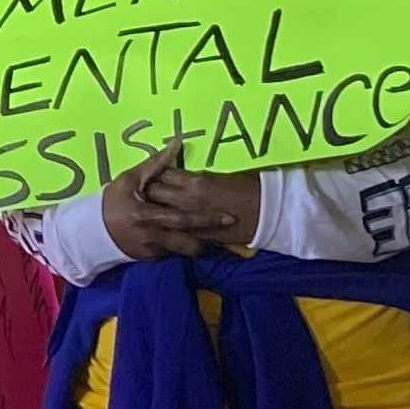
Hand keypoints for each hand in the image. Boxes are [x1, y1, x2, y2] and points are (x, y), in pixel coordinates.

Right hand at [102, 142, 246, 259]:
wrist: (91, 230)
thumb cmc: (113, 200)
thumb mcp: (130, 179)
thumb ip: (155, 164)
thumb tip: (177, 144)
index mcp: (147, 214)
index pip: (183, 218)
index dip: (207, 219)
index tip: (229, 216)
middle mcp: (152, 235)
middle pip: (189, 240)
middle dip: (211, 236)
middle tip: (230, 228)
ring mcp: (152, 249)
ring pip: (184, 250)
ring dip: (198, 244)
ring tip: (210, 237)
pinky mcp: (150, 259)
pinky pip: (171, 254)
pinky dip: (179, 246)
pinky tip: (184, 238)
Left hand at [142, 157, 261, 244]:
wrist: (269, 210)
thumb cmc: (246, 187)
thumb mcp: (216, 177)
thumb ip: (193, 178)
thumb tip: (177, 178)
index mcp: (194, 181)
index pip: (161, 172)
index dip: (152, 173)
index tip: (147, 172)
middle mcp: (188, 199)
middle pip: (154, 192)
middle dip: (146, 191)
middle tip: (140, 190)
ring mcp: (193, 220)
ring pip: (162, 214)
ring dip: (154, 211)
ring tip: (147, 208)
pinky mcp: (201, 236)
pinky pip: (178, 233)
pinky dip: (169, 229)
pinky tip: (163, 227)